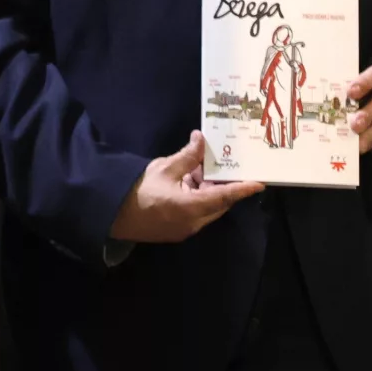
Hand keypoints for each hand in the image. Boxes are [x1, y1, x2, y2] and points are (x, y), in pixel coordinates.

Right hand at [109, 131, 261, 243]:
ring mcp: (185, 229)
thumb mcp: (164, 167)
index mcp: (191, 207)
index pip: (225, 197)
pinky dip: (197, 197)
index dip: (243, 189)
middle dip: (222, 184)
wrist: (111, 214)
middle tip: (224, 164)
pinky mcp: (177, 231)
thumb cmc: (137, 189)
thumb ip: (187, 156)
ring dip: (207, 189)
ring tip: (200, 168)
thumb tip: (201, 139)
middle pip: (218, 203)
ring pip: (207, 208)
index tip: (260, 184)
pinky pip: (196, 213)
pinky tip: (188, 181)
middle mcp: (193, 223)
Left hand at [347, 57, 371, 153]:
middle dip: (369, 114)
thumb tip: (333, 100)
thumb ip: (353, 86)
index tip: (350, 92)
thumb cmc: (371, 86)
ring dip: (370, 134)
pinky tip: (362, 146)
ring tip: (356, 143)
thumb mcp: (365, 79)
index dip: (365, 83)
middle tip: (354, 124)